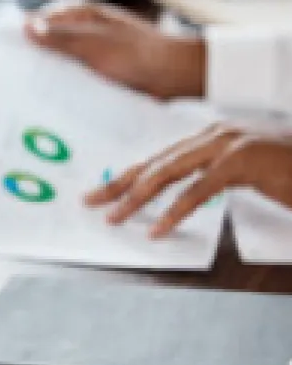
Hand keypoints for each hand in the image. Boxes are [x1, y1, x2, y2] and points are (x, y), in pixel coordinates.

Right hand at [26, 0, 205, 99]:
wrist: (176, 76)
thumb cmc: (137, 55)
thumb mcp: (94, 45)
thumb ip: (60, 37)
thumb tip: (26, 26)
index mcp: (80, 14)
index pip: (38, 23)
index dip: (21, 41)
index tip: (3, 62)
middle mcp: (83, 29)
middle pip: (46, 44)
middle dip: (32, 62)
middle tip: (12, 85)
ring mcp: (91, 49)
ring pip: (59, 62)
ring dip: (48, 77)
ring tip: (29, 97)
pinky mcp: (99, 69)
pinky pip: (74, 76)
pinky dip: (65, 86)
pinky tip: (55, 101)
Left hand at [86, 125, 291, 237]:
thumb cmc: (288, 174)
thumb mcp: (241, 175)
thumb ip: (208, 177)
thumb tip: (171, 195)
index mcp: (210, 137)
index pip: (158, 159)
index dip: (126, 177)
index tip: (99, 193)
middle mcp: (214, 135)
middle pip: (154, 163)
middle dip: (119, 185)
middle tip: (92, 203)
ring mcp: (228, 145)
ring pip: (168, 173)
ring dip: (136, 198)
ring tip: (115, 217)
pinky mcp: (243, 163)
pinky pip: (198, 190)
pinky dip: (174, 211)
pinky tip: (157, 228)